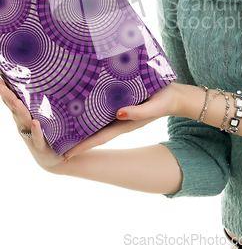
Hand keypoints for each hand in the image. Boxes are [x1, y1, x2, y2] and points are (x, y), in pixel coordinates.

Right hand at [0, 76, 65, 173]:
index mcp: (22, 116)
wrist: (53, 158)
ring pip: (23, 121)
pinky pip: (38, 136)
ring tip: (16, 101)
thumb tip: (43, 79)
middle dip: (7, 96)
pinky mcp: (41, 145)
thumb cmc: (46, 132)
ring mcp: (30, 135)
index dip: (5, 90)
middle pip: (14, 108)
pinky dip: (36, 130)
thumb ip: (38, 101)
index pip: (11, 100)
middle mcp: (23, 124)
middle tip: (1, 84)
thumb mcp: (41, 115)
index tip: (0, 77)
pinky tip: (35, 122)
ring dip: (20, 111)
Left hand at [64, 82, 183, 158]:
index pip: (99, 138)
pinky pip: (103, 108)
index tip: (66, 154)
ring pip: (96, 121)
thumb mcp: (153, 107)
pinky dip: (91, 110)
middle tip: (55, 141)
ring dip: (81, 124)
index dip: (83, 146)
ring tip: (62, 124)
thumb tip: (118, 114)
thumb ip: (137, 112)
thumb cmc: (164, 101)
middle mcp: (119, 120)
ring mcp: (120, 112)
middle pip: (94, 132)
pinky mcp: (122, 102)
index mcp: (124, 124)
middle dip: (76, 138)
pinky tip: (81, 105)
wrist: (176, 96)